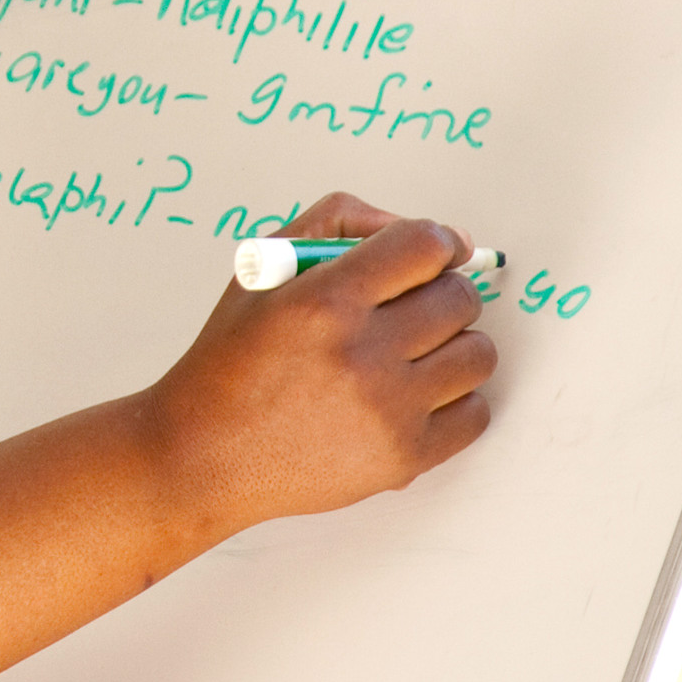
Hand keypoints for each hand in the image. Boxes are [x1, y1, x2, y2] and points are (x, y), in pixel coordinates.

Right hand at [145, 192, 495, 531]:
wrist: (204, 452)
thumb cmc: (233, 358)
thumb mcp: (265, 266)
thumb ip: (342, 223)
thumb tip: (442, 238)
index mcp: (324, 300)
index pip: (426, 245)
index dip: (440, 241)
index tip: (434, 253)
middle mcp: (361, 354)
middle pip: (460, 298)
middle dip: (443, 292)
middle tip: (412, 305)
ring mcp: (387, 411)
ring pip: (477, 354)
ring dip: (455, 345)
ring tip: (416, 351)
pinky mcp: (404, 458)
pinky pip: (476, 413)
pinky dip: (456, 399)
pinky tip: (418, 393)